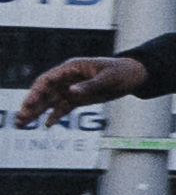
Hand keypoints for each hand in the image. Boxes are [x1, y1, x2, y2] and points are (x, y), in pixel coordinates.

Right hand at [20, 51, 147, 123]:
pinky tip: (47, 125)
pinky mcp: (79, 99)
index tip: (29, 103)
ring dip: (37, 112)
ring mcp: (72, 89)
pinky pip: (62, 108)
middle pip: (44, 92)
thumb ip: (90, 85)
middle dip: (31, 105)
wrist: (135, 76)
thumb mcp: (108, 77)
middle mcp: (67, 79)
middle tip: (21, 118)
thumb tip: (71, 91)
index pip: (47, 80)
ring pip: (50, 102)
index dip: (36, 92)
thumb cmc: (122, 71)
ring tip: (23, 124)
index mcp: (71, 68)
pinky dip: (54, 116)